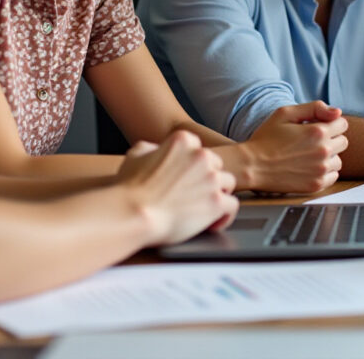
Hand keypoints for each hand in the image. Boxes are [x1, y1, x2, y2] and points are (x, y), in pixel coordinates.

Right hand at [117, 130, 238, 244]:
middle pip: (217, 166)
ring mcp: (211, 179)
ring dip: (218, 194)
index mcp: (184, 141)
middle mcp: (202, 156)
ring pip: (228, 183)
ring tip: (204, 208)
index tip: (186, 178)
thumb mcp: (136, 155)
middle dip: (207, 179)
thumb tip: (157, 150)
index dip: (193, 166)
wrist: (134, 213)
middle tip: (193, 195)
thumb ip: (152, 148)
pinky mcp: (217, 202)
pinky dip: (225, 215)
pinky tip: (212, 223)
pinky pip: (233, 206)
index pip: (199, 150)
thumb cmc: (130, 188)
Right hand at [239, 101, 348, 193]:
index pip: (342, 124)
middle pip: (343, 141)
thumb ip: (315, 107)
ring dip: (329, 157)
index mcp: (318, 131)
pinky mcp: (316, 185)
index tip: (317, 127)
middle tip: (311, 141)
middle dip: (331, 139)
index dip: (330, 123)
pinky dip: (325, 171)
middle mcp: (323, 151)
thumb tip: (337, 112)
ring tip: (308, 155)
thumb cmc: (267, 138)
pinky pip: (333, 176)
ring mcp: (321, 170)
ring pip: (339, 160)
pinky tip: (309, 167)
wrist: (252, 166)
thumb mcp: (286, 113)